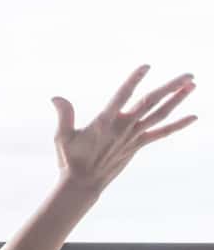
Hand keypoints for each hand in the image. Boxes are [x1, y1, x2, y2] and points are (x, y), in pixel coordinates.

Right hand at [51, 66, 195, 194]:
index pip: (121, 97)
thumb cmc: (70, 158)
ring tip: (192, 85)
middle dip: (170, 88)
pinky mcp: (138, 145)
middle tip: (189, 74)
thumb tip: (55, 97)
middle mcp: (123, 128)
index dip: (133, 81)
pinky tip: (193, 117)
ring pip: (160, 114)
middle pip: (150, 103)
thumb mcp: (62, 136)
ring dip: (177, 100)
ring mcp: (133, 137)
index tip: (146, 66)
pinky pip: (161, 133)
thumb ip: (64, 114)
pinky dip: (178, 125)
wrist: (83, 183)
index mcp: (104, 122)